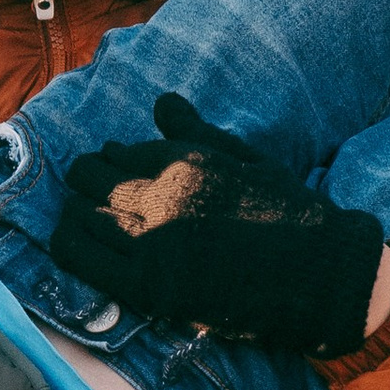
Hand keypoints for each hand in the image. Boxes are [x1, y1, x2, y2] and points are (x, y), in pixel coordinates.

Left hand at [49, 90, 389, 357]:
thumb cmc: (289, 213)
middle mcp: (163, 196)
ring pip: (79, 215)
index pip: (119, 151)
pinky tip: (74, 243)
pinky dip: (69, 246)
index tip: (114, 169)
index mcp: (187, 161)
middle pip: (89, 178)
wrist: (320, 276)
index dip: (111, 160)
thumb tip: (161, 101)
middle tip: (95, 192)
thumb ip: (198, 131)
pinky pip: (81, 258)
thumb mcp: (247, 158)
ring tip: (83, 217)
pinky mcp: (148, 287)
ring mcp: (152, 244)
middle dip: (87, 181)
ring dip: (75, 213)